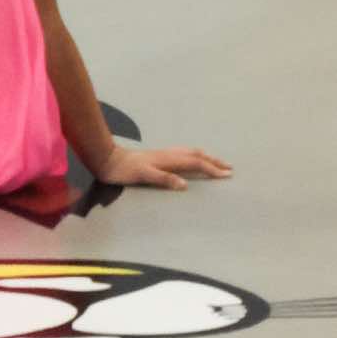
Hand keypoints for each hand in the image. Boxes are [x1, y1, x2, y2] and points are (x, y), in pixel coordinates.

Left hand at [95, 145, 233, 192]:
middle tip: (229, 168)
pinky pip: (183, 154)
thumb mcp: (143, 175)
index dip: (212, 169)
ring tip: (216, 162)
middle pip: (196, 155)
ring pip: (190, 153)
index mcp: (168, 159)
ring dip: (206, 157)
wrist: (107, 158)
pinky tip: (191, 161)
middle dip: (213, 161)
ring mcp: (164, 154)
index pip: (195, 163)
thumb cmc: (124, 170)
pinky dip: (195, 156)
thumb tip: (185, 185)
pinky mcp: (158, 156)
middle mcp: (168, 154)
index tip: (226, 175)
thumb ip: (163, 179)